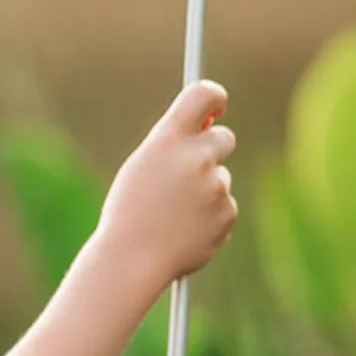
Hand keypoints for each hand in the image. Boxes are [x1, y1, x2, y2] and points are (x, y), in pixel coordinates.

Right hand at [97, 79, 238, 288]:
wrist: (131, 260)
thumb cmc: (129, 212)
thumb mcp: (142, 168)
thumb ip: (173, 145)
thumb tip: (208, 127)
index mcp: (168, 139)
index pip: (204, 95)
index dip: (214, 97)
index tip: (216, 106)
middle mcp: (196, 157)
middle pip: (223, 138)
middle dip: (212, 150)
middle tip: (190, 172)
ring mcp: (215, 186)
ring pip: (220, 178)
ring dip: (205, 191)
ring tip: (173, 215)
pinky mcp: (227, 213)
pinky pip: (224, 207)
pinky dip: (209, 217)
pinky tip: (184, 231)